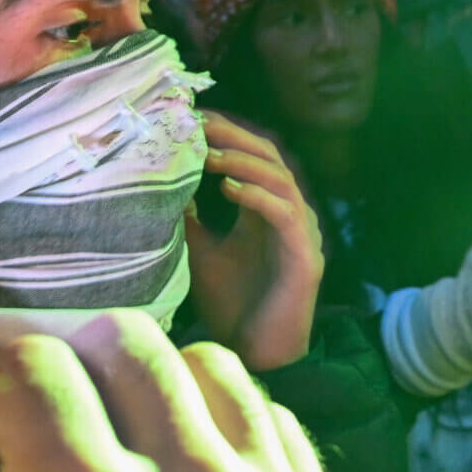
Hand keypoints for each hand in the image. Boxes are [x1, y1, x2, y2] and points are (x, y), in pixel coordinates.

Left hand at [186, 112, 322, 371]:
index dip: (229, 133)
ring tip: (209, 153)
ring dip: (244, 162)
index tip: (192, 117)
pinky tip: (228, 188)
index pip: (254, 156)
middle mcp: (289, 214)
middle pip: (270, 156)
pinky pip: (286, 214)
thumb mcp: (199, 252)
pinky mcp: (306, 258)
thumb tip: (166, 184)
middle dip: (236, 136)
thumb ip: (190, 218)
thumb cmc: (231, 305)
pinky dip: (258, 196)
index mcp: (266, 210)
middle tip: (201, 123)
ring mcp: (302, 234)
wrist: (253, 354)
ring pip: (281, 179)